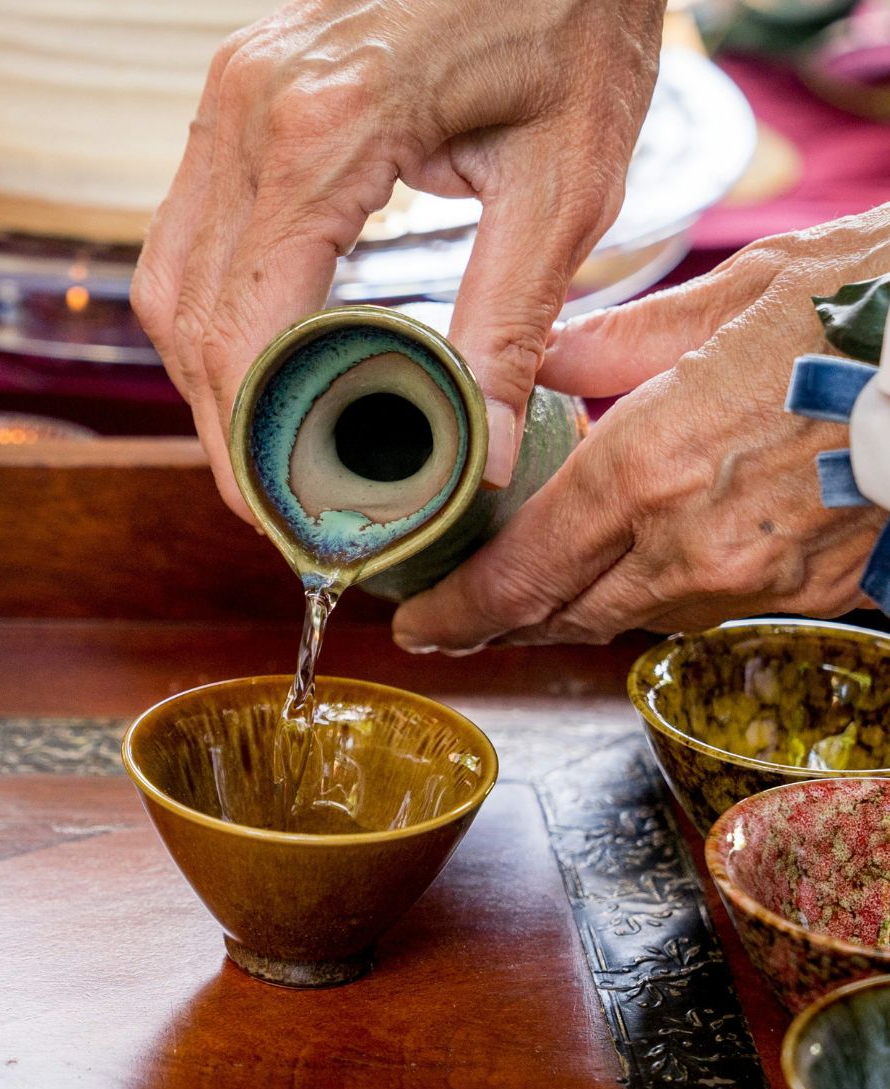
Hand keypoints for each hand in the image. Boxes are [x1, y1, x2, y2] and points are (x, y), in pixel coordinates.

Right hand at [131, 0, 664, 519]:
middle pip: (185, 312)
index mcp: (327, 132)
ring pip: (166, 274)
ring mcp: (229, 93)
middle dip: (221, 422)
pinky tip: (260, 352)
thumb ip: (509, 323)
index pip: (243, 325)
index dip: (250, 438)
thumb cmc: (570, 19)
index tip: (282, 513)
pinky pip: (186, 227)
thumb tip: (483, 454)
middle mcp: (250, 108)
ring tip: (263, 440)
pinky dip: (209, 306)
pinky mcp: (234, 91)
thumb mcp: (565, 178)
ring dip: (203, 370)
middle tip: (273, 497)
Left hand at [392, 208, 889, 651]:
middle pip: (566, 614)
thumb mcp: (731, 292)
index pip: (522, 572)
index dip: (457, 612)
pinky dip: (654, 595)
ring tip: (527, 594)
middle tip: (451, 622)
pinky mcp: (816, 588)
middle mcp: (695, 543)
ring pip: (633, 617)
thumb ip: (618, 343)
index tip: (415, 625)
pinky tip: (634, 570)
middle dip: (499, 623)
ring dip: (575, 610)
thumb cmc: (869, 302)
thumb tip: (549, 361)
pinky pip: (705, 606)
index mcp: (651, 468)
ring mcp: (761, 576)